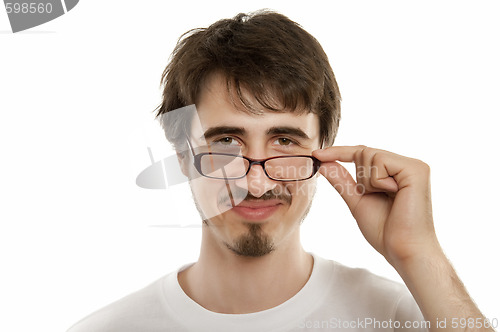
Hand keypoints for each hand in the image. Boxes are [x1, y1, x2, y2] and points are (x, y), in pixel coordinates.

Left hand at [312, 146, 440, 266]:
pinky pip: (380, 160)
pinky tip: (394, 195)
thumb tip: (323, 162)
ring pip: (370, 154)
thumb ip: (342, 181)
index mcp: (396, 172)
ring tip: (388, 198)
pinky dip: (377, 180)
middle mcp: (407, 165)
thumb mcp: (357, 201)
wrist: (403, 251)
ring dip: (368, 181)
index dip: (339, 152)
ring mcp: (414, 165)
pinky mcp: (416, 169)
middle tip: (376, 198)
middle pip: (364, 152)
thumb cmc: (385, 231)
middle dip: (360, 178)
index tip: (315, 154)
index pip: (363, 153)